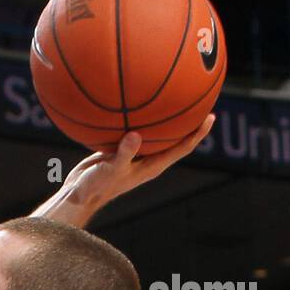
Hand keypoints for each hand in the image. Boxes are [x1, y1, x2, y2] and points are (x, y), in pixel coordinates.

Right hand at [53, 114, 215, 222]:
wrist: (78, 193)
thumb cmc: (96, 187)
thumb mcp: (111, 169)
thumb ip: (124, 153)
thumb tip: (135, 135)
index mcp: (152, 166)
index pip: (183, 148)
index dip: (198, 133)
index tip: (211, 117)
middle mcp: (147, 159)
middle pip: (175, 138)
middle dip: (188, 121)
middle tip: (199, 99)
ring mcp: (134, 154)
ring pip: (155, 133)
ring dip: (163, 118)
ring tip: (171, 96)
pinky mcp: (120, 148)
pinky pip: (134, 130)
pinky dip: (137, 117)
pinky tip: (133, 101)